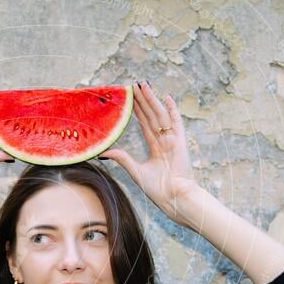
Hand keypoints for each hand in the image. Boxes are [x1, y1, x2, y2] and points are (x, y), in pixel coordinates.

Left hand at [98, 81, 201, 226]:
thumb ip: (122, 159)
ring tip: (143, 85)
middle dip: (143, 100)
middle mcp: (164, 141)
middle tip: (134, 84)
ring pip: (160, 115)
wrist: (174, 198)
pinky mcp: (180, 142)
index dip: (138, 110)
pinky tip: (166, 97)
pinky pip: (176, 123)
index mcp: (156, 148)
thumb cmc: (159, 190)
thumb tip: (103, 152)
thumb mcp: (136, 171)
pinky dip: (172, 110)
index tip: (130, 98)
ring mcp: (173, 141)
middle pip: (152, 116)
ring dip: (152, 100)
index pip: (145, 124)